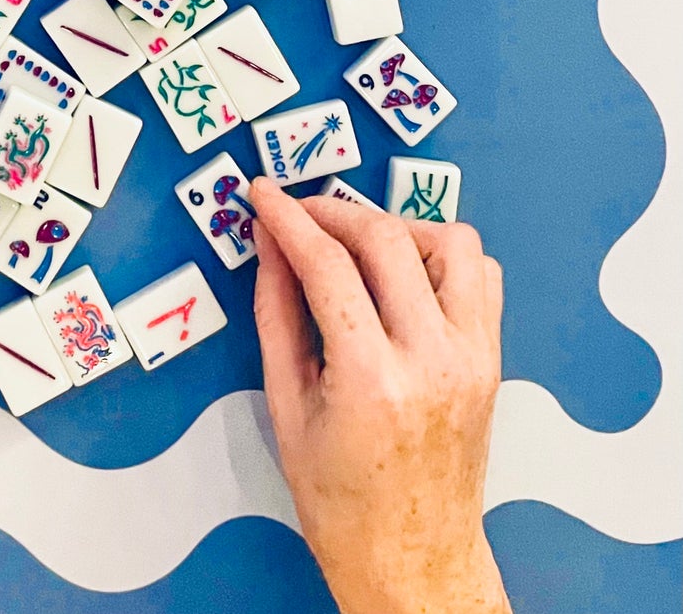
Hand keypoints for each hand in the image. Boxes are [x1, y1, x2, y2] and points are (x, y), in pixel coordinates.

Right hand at [250, 179, 508, 613]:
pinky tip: (403, 273)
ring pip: (452, 242)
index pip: (327, 263)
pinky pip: (481, 276)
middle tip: (299, 212)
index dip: (288, 218)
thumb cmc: (344, 502)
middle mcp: (434, 361)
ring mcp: (473, 358)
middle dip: (333, 210)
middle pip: (387, 237)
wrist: (413, 559)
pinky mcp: (491, 360)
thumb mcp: (287, 406)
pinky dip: (441, 257)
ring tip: (357, 244)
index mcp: (373, 380)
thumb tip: (269, 244)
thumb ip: (276, 311)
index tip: (264, 196)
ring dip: (397, 228)